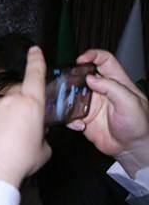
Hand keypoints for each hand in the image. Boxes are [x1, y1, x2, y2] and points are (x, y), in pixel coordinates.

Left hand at [0, 46, 51, 186]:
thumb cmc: (20, 162)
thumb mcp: (44, 148)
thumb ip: (41, 133)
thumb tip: (35, 130)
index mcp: (31, 105)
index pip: (35, 76)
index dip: (36, 61)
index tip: (34, 50)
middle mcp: (10, 102)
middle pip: (17, 97)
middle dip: (20, 109)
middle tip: (21, 131)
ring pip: (1, 109)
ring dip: (4, 120)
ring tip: (5, 142)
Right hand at [72, 48, 148, 177]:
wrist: (132, 148)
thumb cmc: (139, 125)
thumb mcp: (130, 102)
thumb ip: (112, 88)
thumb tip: (92, 78)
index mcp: (117, 82)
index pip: (105, 60)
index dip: (92, 56)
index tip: (80, 59)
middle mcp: (102, 91)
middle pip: (83, 76)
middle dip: (73, 77)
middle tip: (66, 82)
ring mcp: (92, 105)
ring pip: (72, 95)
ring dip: (67, 100)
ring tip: (69, 107)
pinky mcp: (84, 119)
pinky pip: (69, 115)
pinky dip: (70, 120)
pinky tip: (79, 125)